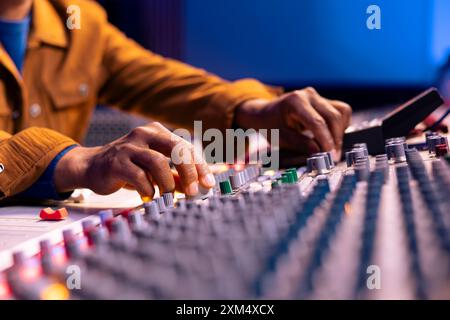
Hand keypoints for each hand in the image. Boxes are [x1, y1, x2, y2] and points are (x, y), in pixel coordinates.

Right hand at [54, 122, 215, 196]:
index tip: (209, 185)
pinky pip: (138, 176)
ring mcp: (128, 146)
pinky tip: (149, 196)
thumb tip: (201, 187)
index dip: (200, 166)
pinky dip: (148, 189)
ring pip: (158, 162)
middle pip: (176, 148)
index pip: (185, 147)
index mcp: (157, 132)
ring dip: (168, 183)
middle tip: (194, 192)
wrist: (91, 167)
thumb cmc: (128, 168)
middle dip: (190, 171)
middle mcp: (144, 134)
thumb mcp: (155, 170)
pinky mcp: (115, 162)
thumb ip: (176, 177)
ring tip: (168, 197)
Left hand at [234, 87, 351, 165]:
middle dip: (336, 138)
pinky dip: (340, 125)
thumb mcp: (280, 138)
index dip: (326, 140)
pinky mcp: (323, 101)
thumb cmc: (270, 125)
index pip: (317, 122)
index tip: (331, 155)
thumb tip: (320, 153)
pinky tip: (330, 136)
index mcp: (295, 101)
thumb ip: (300, 144)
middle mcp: (308, 95)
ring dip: (340, 131)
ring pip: (341, 112)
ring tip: (330, 147)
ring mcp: (317, 96)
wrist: (265, 113)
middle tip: (334, 157)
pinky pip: (341, 111)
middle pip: (333, 116)